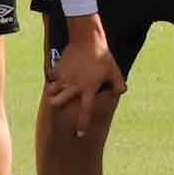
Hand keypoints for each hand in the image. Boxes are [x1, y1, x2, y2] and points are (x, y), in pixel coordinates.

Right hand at [46, 18, 123, 137]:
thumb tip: (122, 91)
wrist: (88, 39)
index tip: (79, 134)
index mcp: (88, 89)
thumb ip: (118, 83)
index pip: (85, 111)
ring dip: (52, 92)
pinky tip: (59, 73)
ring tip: (57, 89)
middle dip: (56, 106)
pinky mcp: (58, 69)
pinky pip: (52, 77)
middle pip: (57, 103)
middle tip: (59, 103)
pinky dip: (54, 77)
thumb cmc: (102, 56)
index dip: (82, 124)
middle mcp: (74, 86)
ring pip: (50, 91)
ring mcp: (64, 78)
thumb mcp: (114, 70)